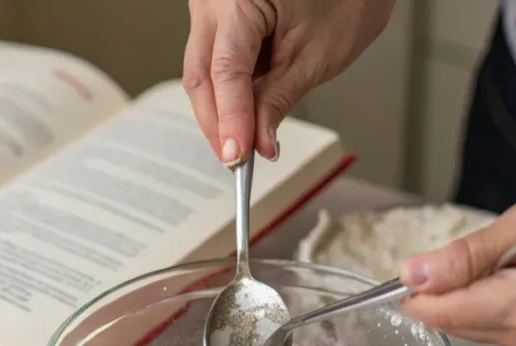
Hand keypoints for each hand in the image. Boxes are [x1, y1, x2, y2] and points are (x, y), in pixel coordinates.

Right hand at [184, 0, 394, 164]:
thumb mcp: (314, 57)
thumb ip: (278, 100)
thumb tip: (258, 142)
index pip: (225, 70)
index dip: (230, 119)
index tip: (237, 156)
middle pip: (201, 72)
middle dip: (218, 121)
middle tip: (237, 159)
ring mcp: (213, 4)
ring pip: (203, 68)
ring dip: (222, 108)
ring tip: (243, 142)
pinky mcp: (221, 15)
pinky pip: (215, 58)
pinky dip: (228, 89)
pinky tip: (243, 114)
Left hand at [399, 170, 515, 345]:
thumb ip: (465, 257)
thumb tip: (412, 276)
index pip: (441, 314)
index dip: (416, 291)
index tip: (413, 264)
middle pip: (456, 325)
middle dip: (444, 292)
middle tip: (465, 249)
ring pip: (478, 327)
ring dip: (470, 297)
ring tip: (498, 256)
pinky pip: (504, 328)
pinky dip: (494, 302)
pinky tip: (515, 274)